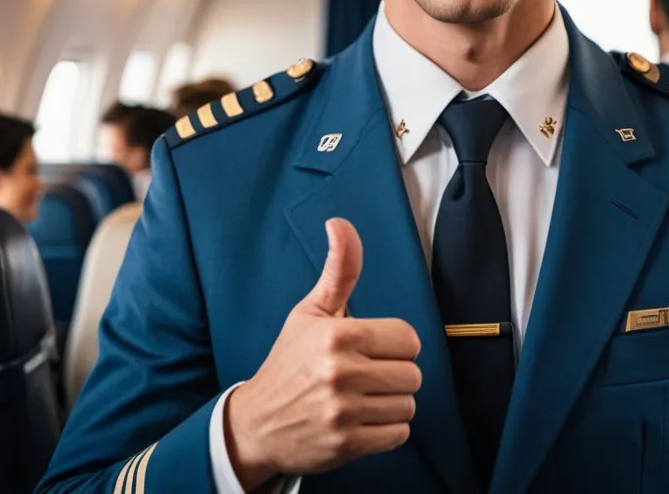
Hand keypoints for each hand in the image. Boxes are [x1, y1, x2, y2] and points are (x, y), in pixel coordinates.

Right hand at [225, 218, 421, 488]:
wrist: (256, 422)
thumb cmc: (290, 360)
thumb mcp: (312, 310)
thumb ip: (340, 268)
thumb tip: (339, 222)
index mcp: (338, 334)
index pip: (408, 339)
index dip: (396, 344)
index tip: (376, 348)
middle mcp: (341, 373)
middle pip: (411, 374)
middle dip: (395, 374)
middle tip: (368, 375)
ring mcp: (342, 412)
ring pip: (407, 406)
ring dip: (392, 403)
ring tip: (364, 398)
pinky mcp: (345, 445)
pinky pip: (398, 435)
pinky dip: (387, 430)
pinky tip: (363, 420)